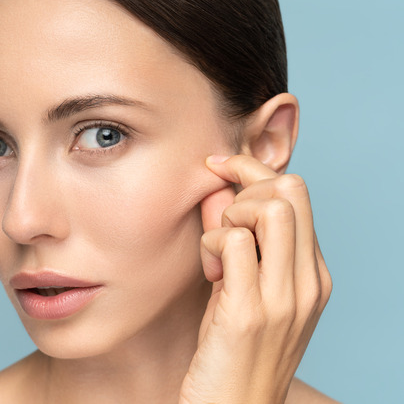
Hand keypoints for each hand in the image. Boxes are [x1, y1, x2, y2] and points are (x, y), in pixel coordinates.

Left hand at [178, 154, 331, 403]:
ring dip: (230, 215)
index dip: (253, 170)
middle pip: (291, 189)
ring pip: (270, 207)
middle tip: (217, 216)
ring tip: (216, 253)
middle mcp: (307, 283)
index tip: (218, 168)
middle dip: (244, 182)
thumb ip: (244, 248)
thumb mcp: (246, 294)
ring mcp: (283, 298)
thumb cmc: (232, 353)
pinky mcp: (249, 312)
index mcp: (312, 276)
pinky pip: (234, 241)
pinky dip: (212, 243)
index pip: (298, 193)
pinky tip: (208, 274)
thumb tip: (219, 192)